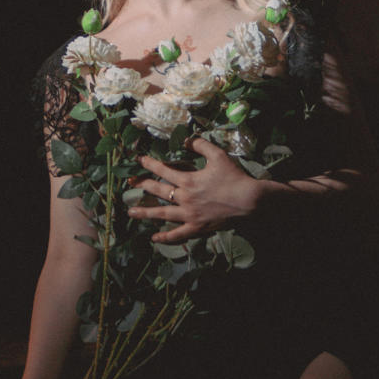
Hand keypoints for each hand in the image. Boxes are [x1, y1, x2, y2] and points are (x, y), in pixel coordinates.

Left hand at [129, 135, 260, 242]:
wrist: (248, 199)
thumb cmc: (234, 177)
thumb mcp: (218, 155)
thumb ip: (200, 145)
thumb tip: (186, 139)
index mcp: (188, 180)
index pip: (163, 170)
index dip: (149, 164)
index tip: (138, 160)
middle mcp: (185, 198)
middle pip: (159, 191)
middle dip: (143, 185)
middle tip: (130, 183)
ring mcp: (189, 215)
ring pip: (162, 214)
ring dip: (145, 213)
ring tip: (131, 212)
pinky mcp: (197, 227)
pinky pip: (178, 234)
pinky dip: (166, 237)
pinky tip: (154, 238)